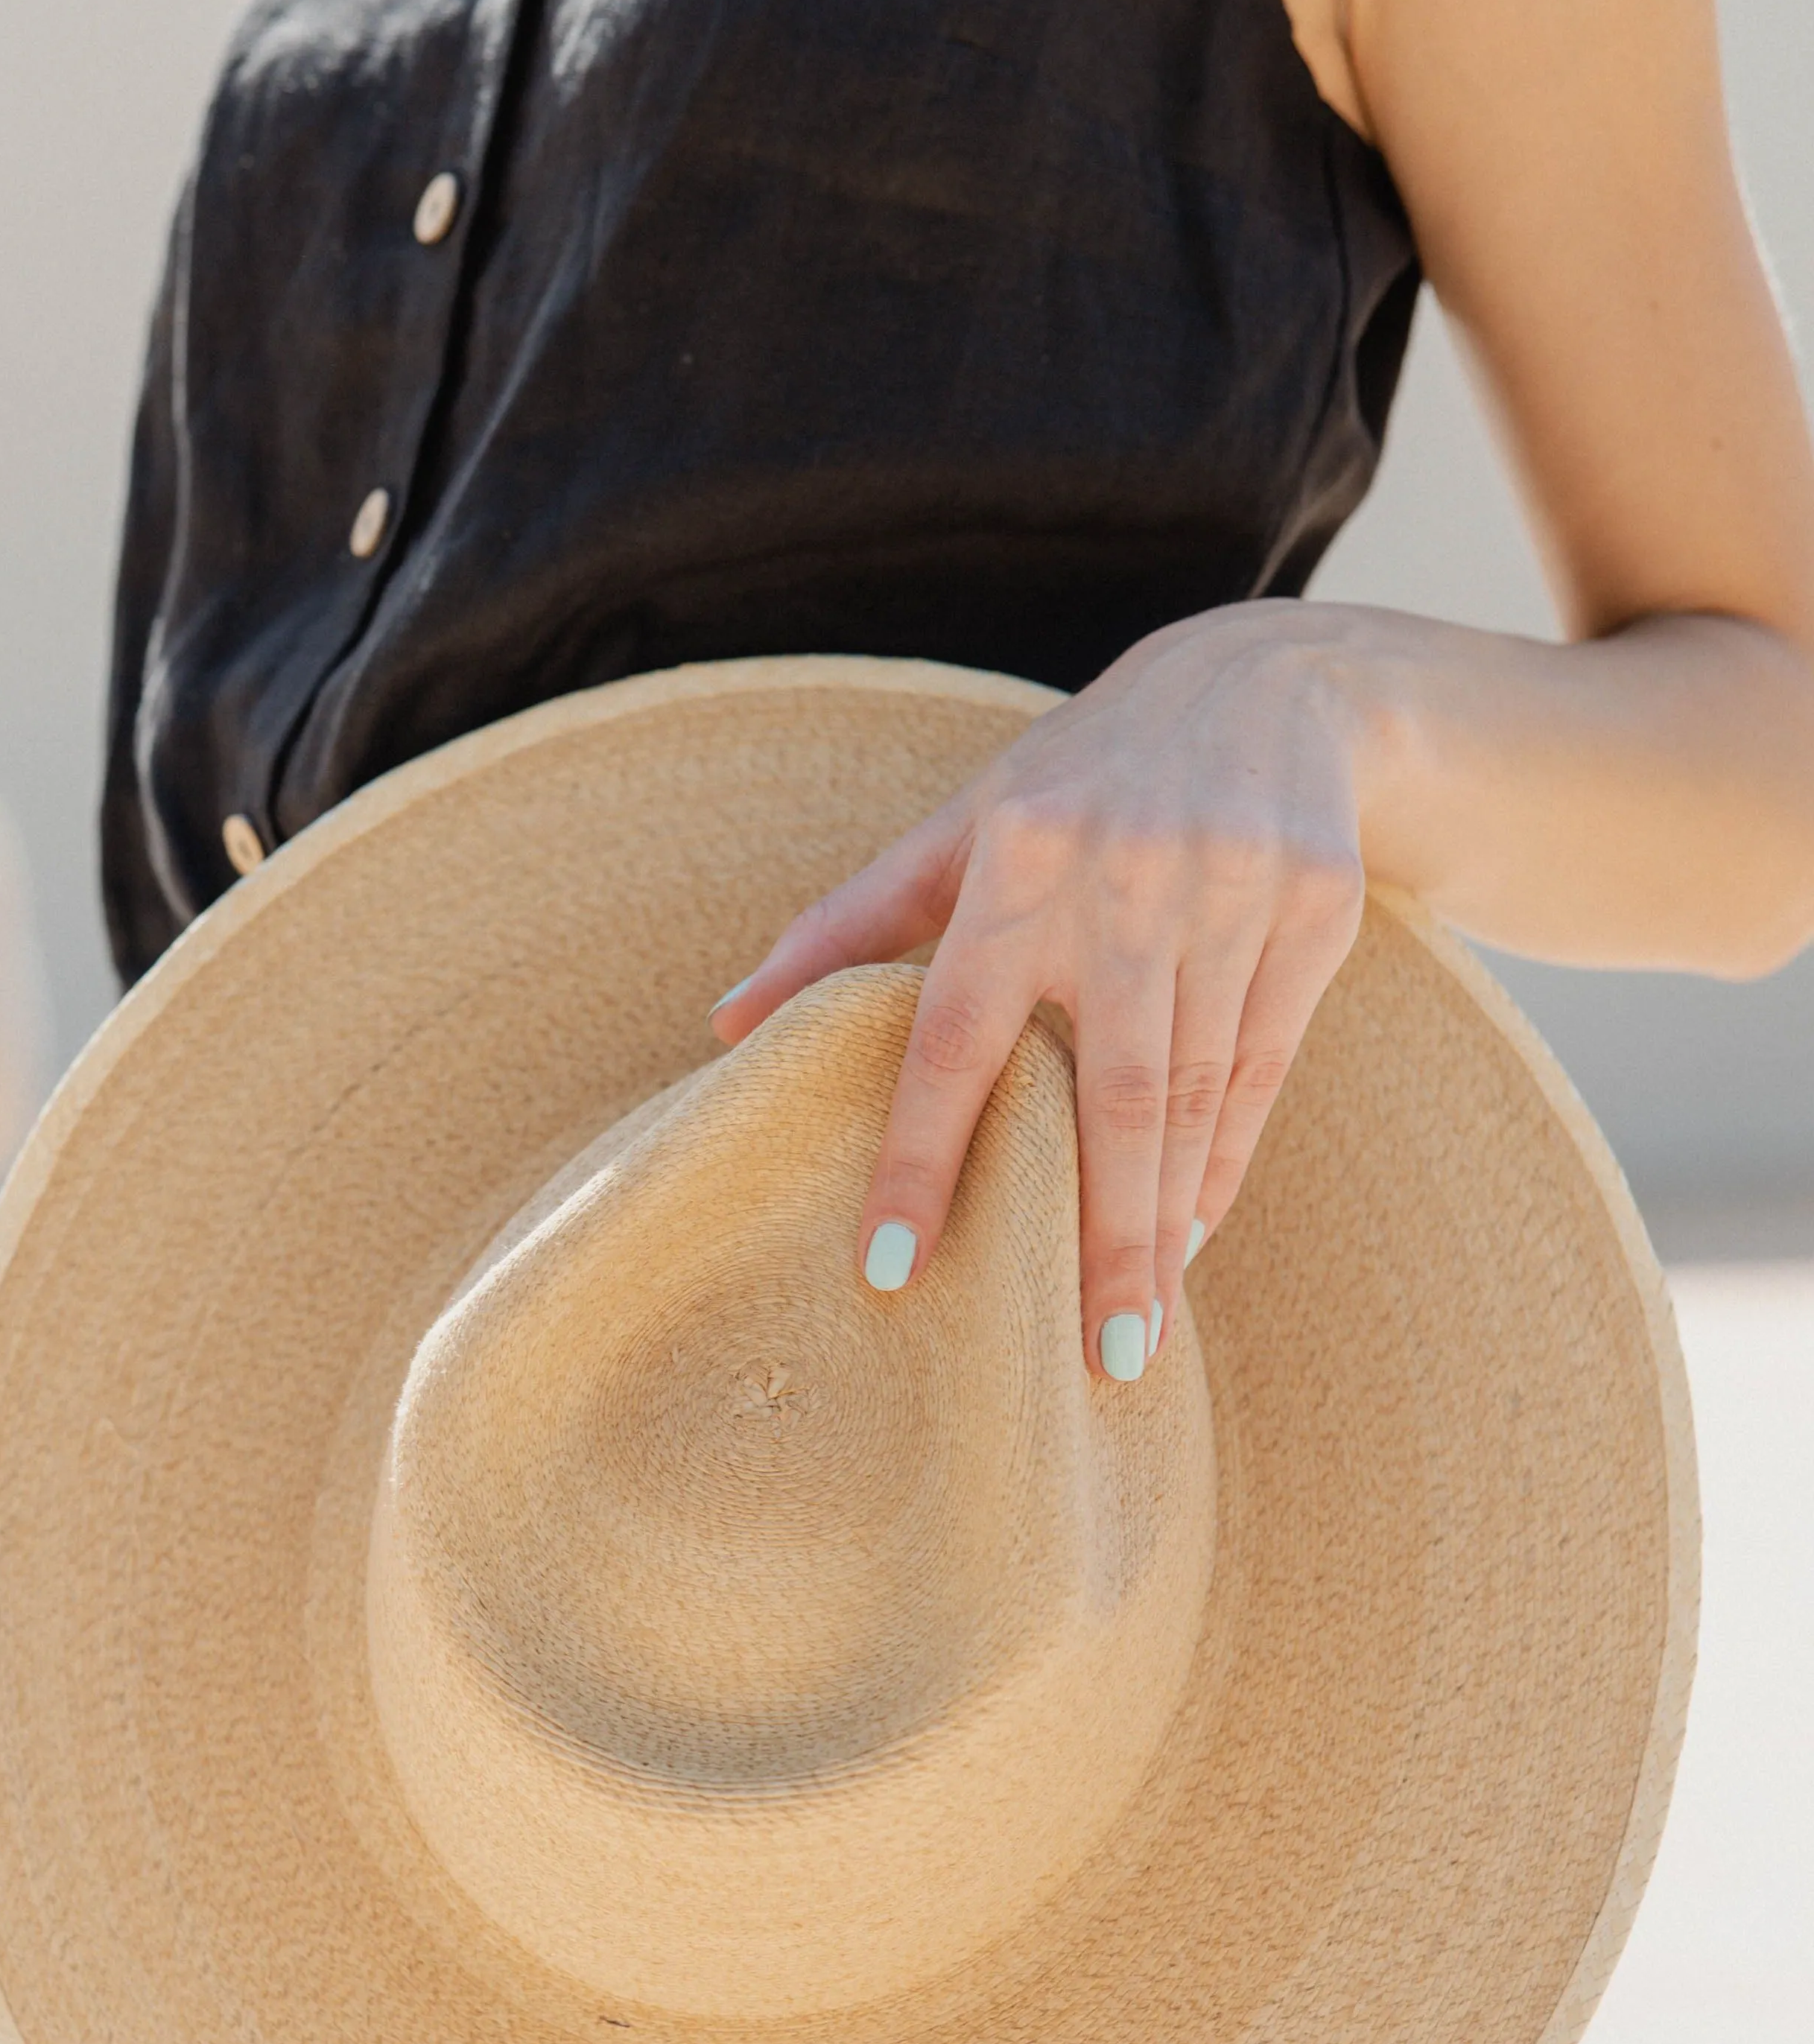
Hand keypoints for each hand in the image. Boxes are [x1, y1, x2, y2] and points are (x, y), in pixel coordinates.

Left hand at [710, 608, 1368, 1377]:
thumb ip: (847, 928)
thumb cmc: (1075, 779)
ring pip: (1197, 1094)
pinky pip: (1264, 1068)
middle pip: (1114, 1093)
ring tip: (1138, 1330)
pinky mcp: (1318, 910)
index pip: (953, 1036)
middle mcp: (1129, 879)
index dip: (921, 1154)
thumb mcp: (959, 829)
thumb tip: (725, 1022)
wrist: (1266, 684)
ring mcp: (1234, 893)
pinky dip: (1227, 1159)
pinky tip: (1193, 1233)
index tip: (893, 1265)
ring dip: (1169, 1221)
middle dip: (1105, 1235)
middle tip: (1095, 1359)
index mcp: (1019, 860)